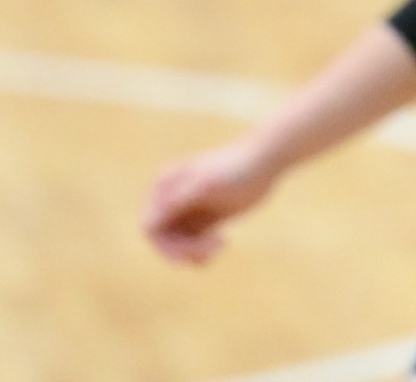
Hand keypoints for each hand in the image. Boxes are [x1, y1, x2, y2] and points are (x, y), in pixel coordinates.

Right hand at [143, 142, 275, 264]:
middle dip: (184, 250)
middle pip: (164, 239)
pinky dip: (202, 251)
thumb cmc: (236, 170)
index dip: (165, 246)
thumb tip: (149, 221)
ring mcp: (187, 209)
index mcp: (165, 186)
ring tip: (220, 246)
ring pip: (178, 244)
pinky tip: (222, 245)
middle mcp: (171, 198)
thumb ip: (179, 200)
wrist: (266, 161)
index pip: (150, 227)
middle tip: (212, 251)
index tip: (189, 255)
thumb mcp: (207, 185)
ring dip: (194, 252)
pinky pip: (192, 244)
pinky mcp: (203, 219)